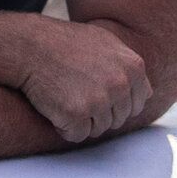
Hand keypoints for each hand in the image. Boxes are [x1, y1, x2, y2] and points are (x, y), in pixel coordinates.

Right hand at [11, 19, 150, 142]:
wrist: (30, 45)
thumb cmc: (65, 43)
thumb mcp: (106, 43)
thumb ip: (128, 66)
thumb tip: (146, 91)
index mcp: (133, 67)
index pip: (138, 103)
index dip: (117, 102)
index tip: (97, 93)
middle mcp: (121, 84)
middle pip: (118, 118)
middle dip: (98, 112)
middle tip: (75, 92)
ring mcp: (100, 100)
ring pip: (98, 129)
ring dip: (81, 120)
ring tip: (64, 95)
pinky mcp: (77, 114)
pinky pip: (77, 135)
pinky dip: (65, 126)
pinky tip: (55, 105)